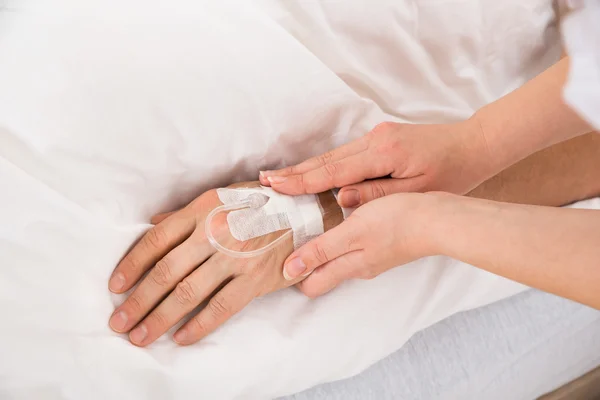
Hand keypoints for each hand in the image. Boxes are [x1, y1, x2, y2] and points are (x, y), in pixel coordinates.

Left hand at [108, 182, 342, 346]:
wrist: (308, 211)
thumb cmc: (262, 204)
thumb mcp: (223, 197)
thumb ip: (187, 214)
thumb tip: (153, 225)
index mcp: (203, 209)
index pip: (157, 239)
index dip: (132, 264)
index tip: (115, 286)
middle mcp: (215, 232)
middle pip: (166, 271)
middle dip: (138, 301)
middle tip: (119, 322)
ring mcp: (236, 257)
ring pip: (189, 292)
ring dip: (160, 318)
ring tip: (141, 336)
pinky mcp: (256, 278)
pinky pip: (221, 307)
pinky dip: (198, 325)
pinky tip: (181, 338)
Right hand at [259, 119, 492, 206]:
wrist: (473, 146)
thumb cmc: (450, 175)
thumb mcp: (416, 192)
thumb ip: (376, 194)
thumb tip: (340, 199)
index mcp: (384, 154)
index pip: (334, 171)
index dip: (302, 180)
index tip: (275, 184)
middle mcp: (375, 140)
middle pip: (327, 160)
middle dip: (295, 172)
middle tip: (265, 179)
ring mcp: (376, 135)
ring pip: (334, 155)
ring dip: (307, 168)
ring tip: (280, 178)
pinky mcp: (380, 137)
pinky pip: (346, 154)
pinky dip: (325, 165)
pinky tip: (310, 172)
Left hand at [282, 192, 447, 297]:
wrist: (438, 219)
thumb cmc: (397, 221)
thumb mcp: (353, 232)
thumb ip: (321, 251)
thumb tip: (290, 271)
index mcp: (350, 266)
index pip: (312, 284)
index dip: (292, 274)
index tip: (274, 257)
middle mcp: (359, 266)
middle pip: (322, 272)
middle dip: (302, 263)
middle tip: (283, 240)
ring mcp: (373, 256)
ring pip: (336, 259)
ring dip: (319, 249)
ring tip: (302, 228)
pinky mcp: (383, 244)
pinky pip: (352, 248)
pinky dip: (337, 239)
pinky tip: (334, 221)